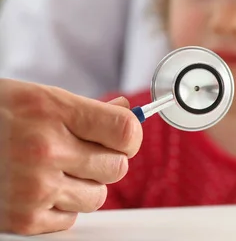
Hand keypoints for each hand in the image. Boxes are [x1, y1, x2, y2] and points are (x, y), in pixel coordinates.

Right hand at [0, 79, 141, 234]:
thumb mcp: (40, 98)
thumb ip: (87, 108)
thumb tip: (127, 111)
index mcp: (52, 111)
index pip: (125, 132)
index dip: (130, 136)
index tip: (122, 137)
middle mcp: (44, 149)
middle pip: (117, 167)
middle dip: (106, 160)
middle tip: (84, 152)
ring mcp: (33, 187)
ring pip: (98, 197)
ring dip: (85, 186)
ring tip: (57, 169)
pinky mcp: (23, 219)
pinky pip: (70, 219)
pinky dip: (61, 207)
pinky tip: (39, 187)